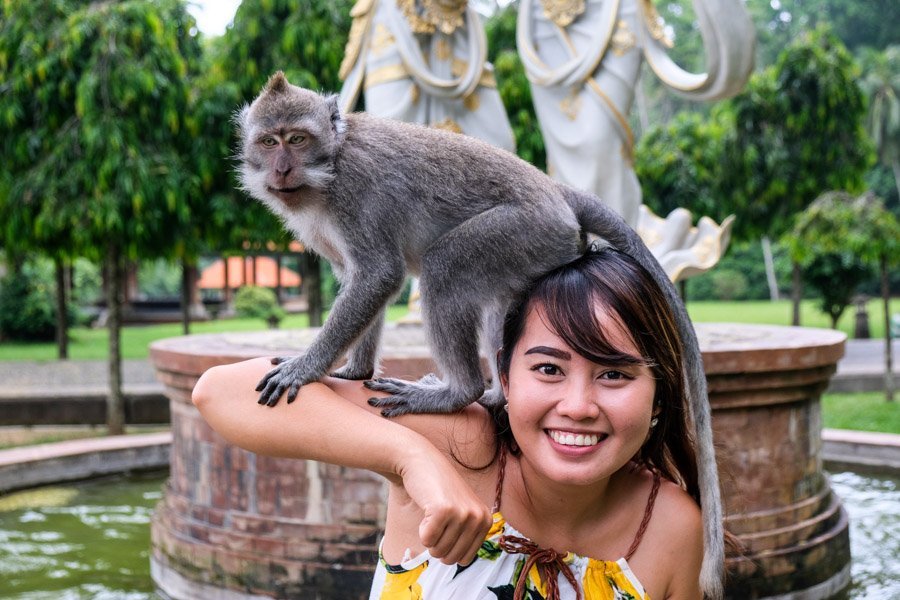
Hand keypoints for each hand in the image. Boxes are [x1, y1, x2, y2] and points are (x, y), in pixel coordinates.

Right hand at [398, 449, 491, 564]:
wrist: (422, 462)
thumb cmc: (439, 489)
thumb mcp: (463, 511)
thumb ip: (468, 534)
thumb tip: (462, 561)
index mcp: (485, 521)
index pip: (465, 559)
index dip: (448, 549)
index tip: (446, 528)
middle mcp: (478, 517)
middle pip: (451, 559)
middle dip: (437, 546)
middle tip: (436, 521)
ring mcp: (462, 513)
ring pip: (437, 551)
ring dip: (428, 536)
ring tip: (433, 512)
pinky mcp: (443, 511)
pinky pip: (426, 540)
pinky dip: (421, 529)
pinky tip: (427, 508)